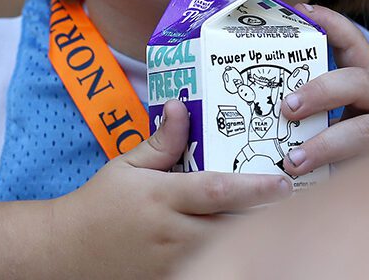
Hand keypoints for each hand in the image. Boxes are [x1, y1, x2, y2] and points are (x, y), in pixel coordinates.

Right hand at [56, 99, 291, 278]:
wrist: (67, 250)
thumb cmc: (101, 203)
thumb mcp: (127, 164)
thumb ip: (162, 140)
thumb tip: (181, 105)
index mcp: (161, 196)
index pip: (216, 191)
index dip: (254, 187)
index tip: (284, 182)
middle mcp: (171, 231)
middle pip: (232, 226)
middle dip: (267, 216)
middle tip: (301, 202)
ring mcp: (172, 261)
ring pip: (226, 251)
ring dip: (255, 237)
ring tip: (287, 222)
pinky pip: (210, 267)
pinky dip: (233, 256)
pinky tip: (253, 245)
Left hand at [281, 5, 368, 175]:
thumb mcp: (357, 111)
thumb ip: (326, 103)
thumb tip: (271, 101)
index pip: (354, 43)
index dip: (331, 23)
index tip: (303, 11)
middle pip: (357, 83)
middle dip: (319, 91)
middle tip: (286, 107)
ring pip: (365, 132)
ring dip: (325, 145)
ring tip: (293, 161)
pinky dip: (339, 178)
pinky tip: (314, 189)